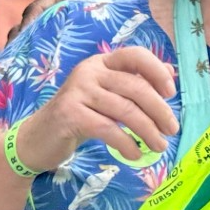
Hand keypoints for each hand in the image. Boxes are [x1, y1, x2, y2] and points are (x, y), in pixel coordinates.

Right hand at [13, 46, 178, 169]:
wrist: (37, 138)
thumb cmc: (79, 116)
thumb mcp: (107, 96)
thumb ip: (133, 83)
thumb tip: (170, 72)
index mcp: (101, 62)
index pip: (135, 55)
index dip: (157, 71)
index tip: (172, 93)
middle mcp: (89, 71)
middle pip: (135, 87)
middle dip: (159, 110)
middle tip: (172, 129)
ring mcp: (77, 91)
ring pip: (125, 110)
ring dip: (148, 131)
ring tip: (160, 146)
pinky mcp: (69, 114)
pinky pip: (108, 129)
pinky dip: (126, 143)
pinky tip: (135, 154)